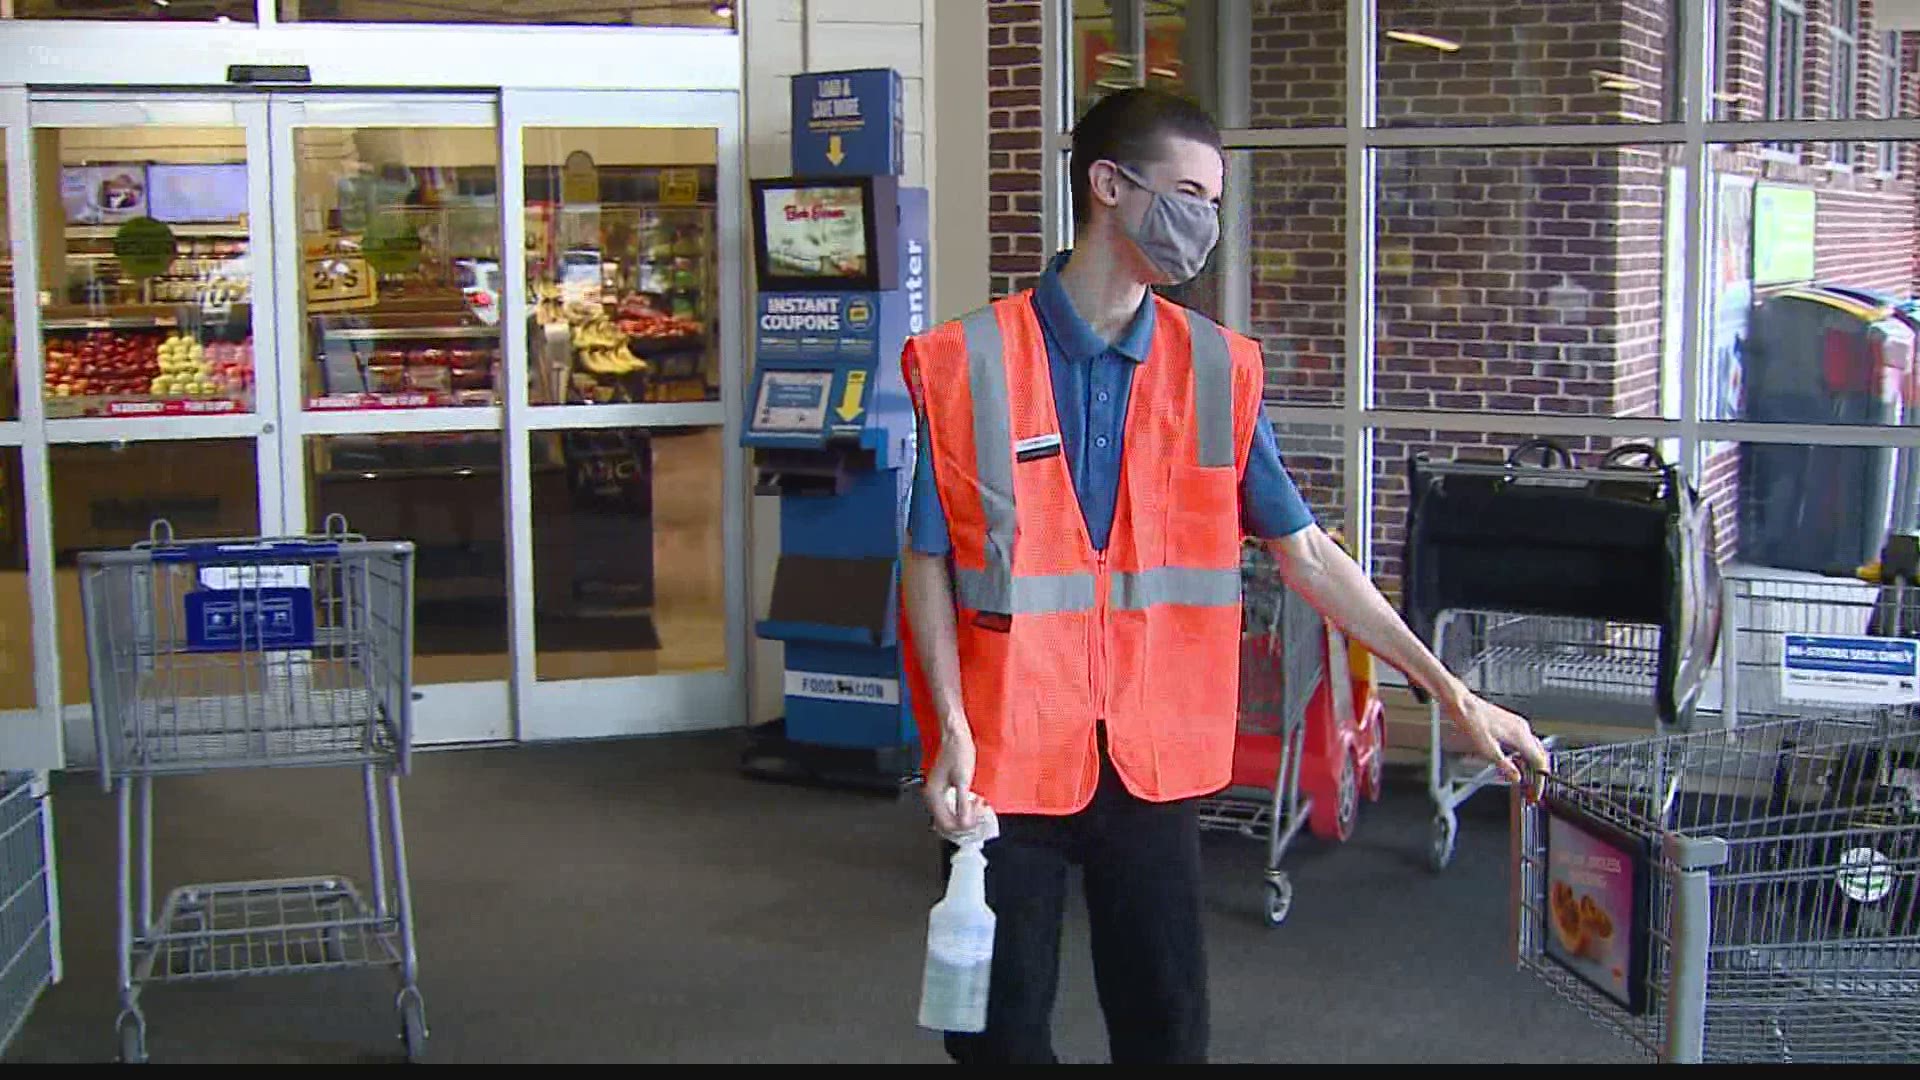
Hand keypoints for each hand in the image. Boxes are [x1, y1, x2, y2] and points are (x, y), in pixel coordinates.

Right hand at [924, 720, 981, 836]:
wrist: (955, 737)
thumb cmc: (959, 753)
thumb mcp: (963, 780)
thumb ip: (963, 803)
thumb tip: (965, 823)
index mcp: (933, 795)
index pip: (945, 823)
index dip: (962, 826)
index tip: (976, 821)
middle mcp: (931, 796)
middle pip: (946, 823)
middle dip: (964, 822)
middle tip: (979, 813)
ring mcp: (936, 794)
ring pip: (949, 816)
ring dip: (964, 816)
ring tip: (978, 806)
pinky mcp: (942, 790)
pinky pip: (950, 807)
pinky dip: (962, 809)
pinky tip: (973, 803)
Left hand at [1444, 688, 1549, 796]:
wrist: (1463, 704)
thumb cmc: (1472, 721)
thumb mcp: (1487, 749)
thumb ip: (1504, 765)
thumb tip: (1516, 777)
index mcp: (1520, 736)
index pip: (1539, 762)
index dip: (1540, 780)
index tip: (1535, 792)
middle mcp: (1522, 729)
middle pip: (1540, 756)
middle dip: (1538, 775)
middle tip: (1531, 790)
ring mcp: (1518, 725)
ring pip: (1534, 749)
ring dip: (1531, 766)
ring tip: (1525, 781)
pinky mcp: (1511, 723)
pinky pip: (1526, 742)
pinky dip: (1525, 755)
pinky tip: (1516, 762)